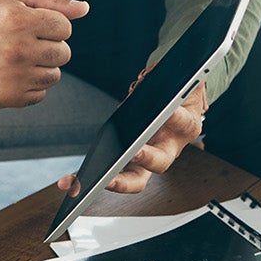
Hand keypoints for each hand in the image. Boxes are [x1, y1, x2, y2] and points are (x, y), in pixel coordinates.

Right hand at [0, 0, 89, 107]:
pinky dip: (30, 84)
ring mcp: (13, 76)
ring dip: (41, 66)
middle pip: (63, 53)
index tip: (30, 25)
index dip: (49, 25)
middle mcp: (18, 50)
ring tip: (17, 57)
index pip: (64, 28)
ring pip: (54, 76)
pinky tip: (11, 72)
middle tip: (23, 41)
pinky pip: (40, 95)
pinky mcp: (8, 96)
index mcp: (21, 21)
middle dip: (48, 46)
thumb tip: (84, 8)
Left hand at [56, 81, 207, 197]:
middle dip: (146, 159)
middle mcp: (170, 147)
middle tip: (133, 154)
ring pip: (138, 179)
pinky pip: (117, 176)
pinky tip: (75, 180)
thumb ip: (163, 78)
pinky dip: (97, 180)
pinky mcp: (132, 164)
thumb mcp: (175, 80)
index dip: (175, 118)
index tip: (167, 114)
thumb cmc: (174, 96)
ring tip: (92, 181)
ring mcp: (151, 159)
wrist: (177, 105)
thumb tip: (144, 78)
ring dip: (117, 182)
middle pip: (161, 162)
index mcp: (185, 125)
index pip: (182, 122)